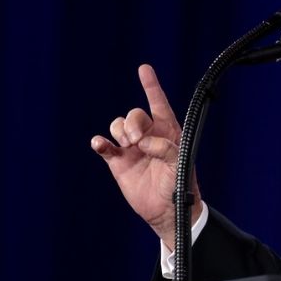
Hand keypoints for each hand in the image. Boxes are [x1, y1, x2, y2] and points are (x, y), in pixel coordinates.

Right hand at [90, 64, 202, 242]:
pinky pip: (104, 146)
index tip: (144, 69)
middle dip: (133, 123)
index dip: (151, 86)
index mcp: (167, 132)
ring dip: (120, 131)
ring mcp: (132, 148)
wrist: (166, 211)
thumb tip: (143, 142)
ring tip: (128, 146)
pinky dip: (100, 143)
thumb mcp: (180, 165)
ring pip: (117, 126)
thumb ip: (165, 149)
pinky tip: (100, 144)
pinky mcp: (118, 161)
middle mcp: (148, 135)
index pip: (158, 104)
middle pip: (133, 115)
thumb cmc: (179, 185)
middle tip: (137, 141)